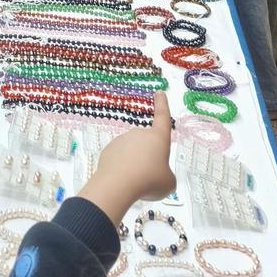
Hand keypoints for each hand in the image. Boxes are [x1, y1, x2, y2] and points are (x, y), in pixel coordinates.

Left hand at [80, 92, 175, 224]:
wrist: (118, 184)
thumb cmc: (149, 180)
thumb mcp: (168, 182)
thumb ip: (166, 175)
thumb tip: (158, 174)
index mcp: (157, 138)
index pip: (162, 117)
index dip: (162, 105)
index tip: (159, 93)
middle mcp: (139, 134)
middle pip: (147, 144)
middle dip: (149, 157)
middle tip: (150, 176)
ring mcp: (122, 140)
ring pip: (133, 153)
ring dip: (136, 164)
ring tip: (136, 182)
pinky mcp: (109, 149)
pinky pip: (120, 159)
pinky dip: (122, 168)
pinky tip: (123, 180)